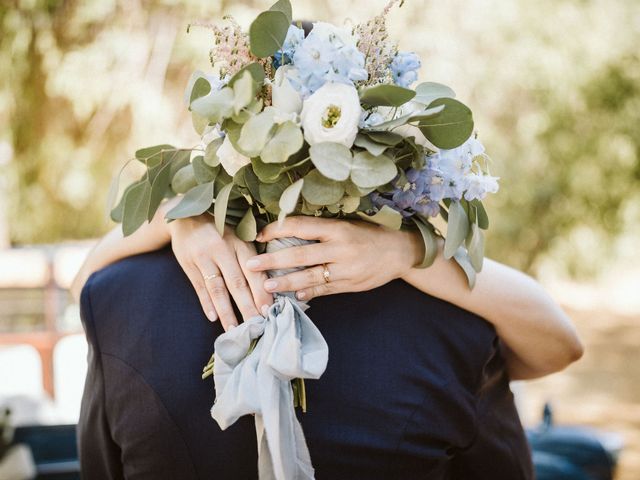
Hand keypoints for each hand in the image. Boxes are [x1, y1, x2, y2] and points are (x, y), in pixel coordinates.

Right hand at [168, 214, 272, 330]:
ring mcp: (203, 257)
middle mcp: (222, 249)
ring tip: (234, 329)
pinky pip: (199, 287)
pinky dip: (206, 303)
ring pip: (217, 288)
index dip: (261, 292)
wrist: (185, 215)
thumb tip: (269, 287)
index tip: (269, 310)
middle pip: (237, 283)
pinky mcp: (188, 263)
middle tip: (256, 326)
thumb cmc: (220, 230)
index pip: (253, 271)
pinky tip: (213, 317)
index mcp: (239, 242)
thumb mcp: (238, 236)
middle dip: (248, 307)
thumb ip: (251, 257)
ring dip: (226, 311)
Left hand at [245, 216, 423, 300]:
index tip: (259, 235)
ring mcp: (346, 269)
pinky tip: (295, 297)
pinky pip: (325, 290)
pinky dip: (309, 293)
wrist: (401, 252)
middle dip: (273, 260)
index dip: (277, 230)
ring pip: (310, 277)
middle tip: (251, 264)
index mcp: (338, 228)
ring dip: (286, 283)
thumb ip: (322, 231)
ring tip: (267, 287)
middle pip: (300, 254)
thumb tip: (288, 231)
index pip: (301, 226)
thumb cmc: (370, 234)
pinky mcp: (350, 285)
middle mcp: (340, 248)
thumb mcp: (347, 224)